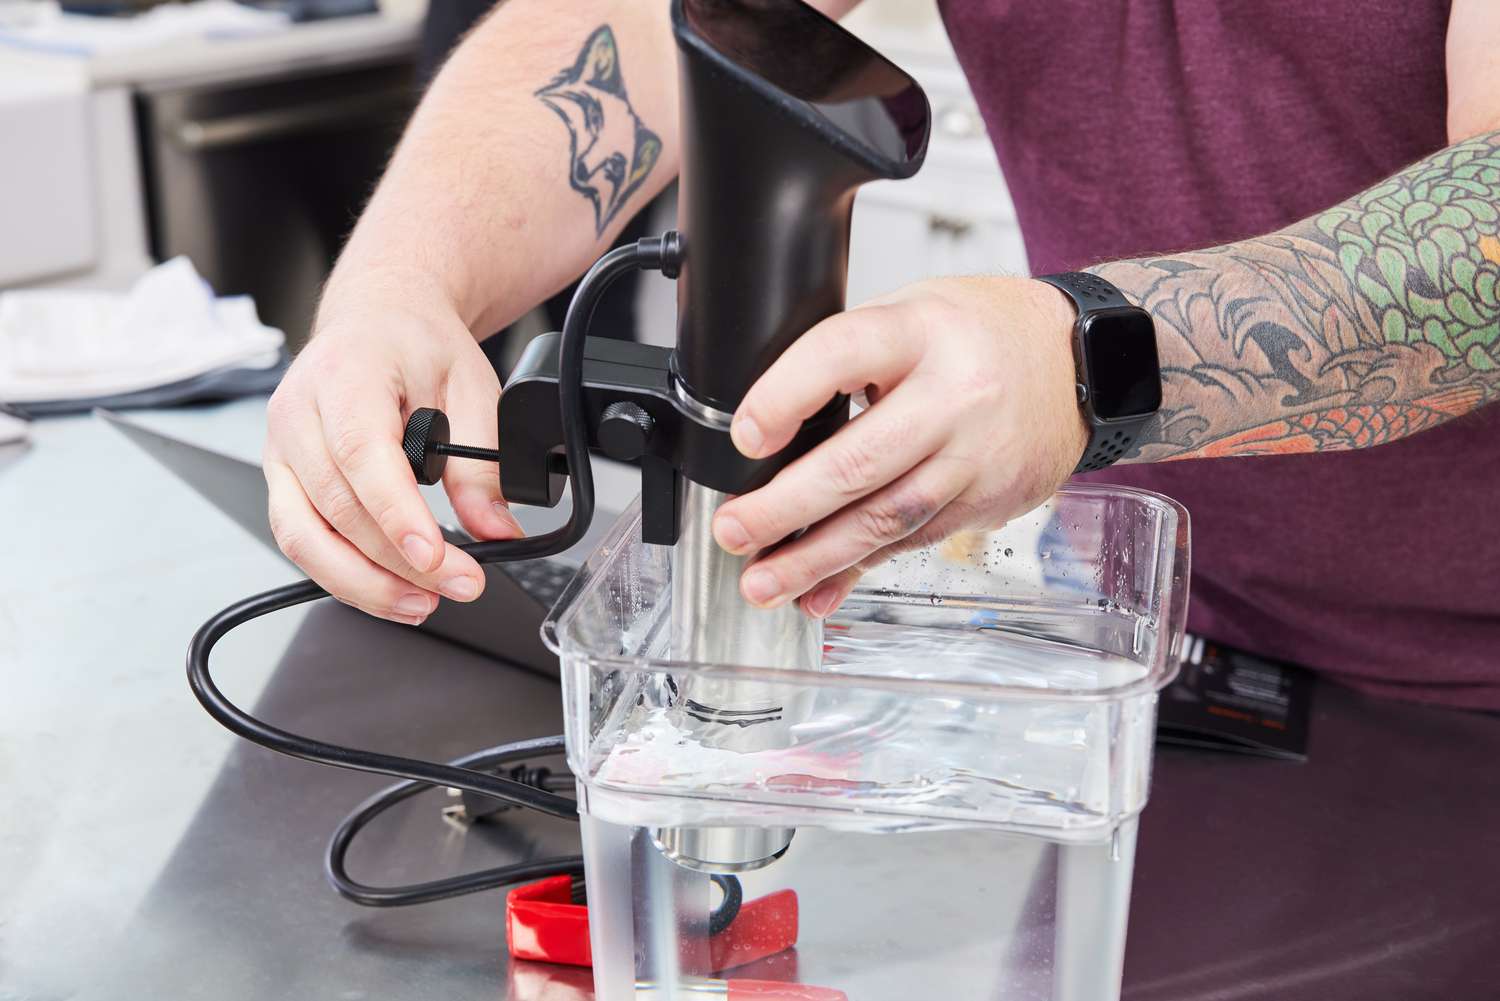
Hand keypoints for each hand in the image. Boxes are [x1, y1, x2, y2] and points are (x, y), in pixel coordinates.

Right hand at [263, 268, 522, 623]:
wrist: (378, 316)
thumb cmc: (414, 342)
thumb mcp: (471, 386)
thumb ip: (481, 462)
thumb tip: (495, 527)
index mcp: (345, 374)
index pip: (361, 454)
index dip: (394, 513)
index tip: (433, 556)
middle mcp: (297, 412)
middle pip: (333, 506)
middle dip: (395, 562)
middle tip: (458, 585)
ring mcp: (279, 447)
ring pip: (304, 534)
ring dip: (363, 582)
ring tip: (423, 601)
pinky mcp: (281, 477)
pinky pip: (301, 537)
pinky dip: (344, 572)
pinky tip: (389, 588)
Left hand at [711, 276, 1086, 617]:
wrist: (1082, 365)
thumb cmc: (982, 332)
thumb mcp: (912, 312)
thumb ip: (847, 359)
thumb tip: (770, 429)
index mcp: (924, 332)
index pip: (845, 355)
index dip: (787, 396)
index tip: (745, 436)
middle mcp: (956, 397)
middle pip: (862, 461)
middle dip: (787, 506)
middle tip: (735, 530)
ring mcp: (976, 458)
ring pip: (887, 518)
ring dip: (816, 557)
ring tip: (762, 580)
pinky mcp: (989, 502)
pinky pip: (914, 543)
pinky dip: (860, 570)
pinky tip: (819, 590)